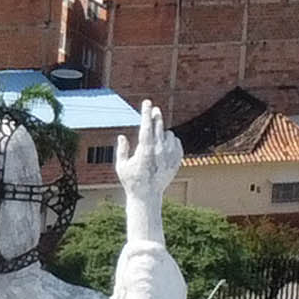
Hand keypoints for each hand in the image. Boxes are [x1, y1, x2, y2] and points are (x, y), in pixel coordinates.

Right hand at [112, 102, 175, 229]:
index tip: (147, 102)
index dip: (146, 113)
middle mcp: (159, 152)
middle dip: (156, 116)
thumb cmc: (131, 181)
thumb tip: (122, 136)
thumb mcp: (121, 166)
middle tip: (154, 109)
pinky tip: (165, 146)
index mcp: (145, 151)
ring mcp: (169, 156)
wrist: (147, 196)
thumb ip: (122, 150)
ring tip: (156, 139)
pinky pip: (177, 143)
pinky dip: (171, 141)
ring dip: (163, 132)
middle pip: (159, 126)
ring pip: (169, 134)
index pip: (146, 126)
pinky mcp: (177, 161)